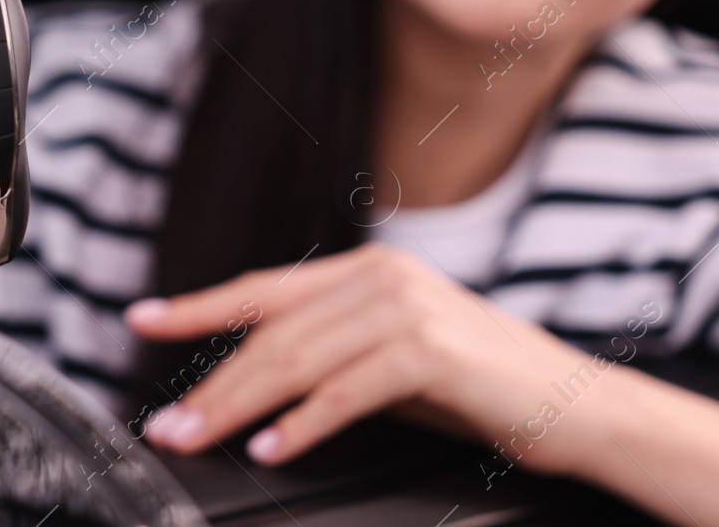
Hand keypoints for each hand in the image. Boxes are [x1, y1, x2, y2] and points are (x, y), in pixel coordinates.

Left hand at [124, 242, 602, 470]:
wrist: (574, 404)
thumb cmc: (484, 387)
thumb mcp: (395, 357)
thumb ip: (334, 352)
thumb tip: (258, 382)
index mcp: (369, 271)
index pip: (264, 288)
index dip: (199, 306)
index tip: (143, 319)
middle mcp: (382, 278)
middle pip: (271, 332)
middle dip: (209, 381)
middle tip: (166, 422)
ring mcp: (406, 309)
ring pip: (296, 360)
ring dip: (237, 405)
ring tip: (197, 437)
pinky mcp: (428, 351)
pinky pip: (344, 392)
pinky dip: (301, 424)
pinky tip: (271, 447)